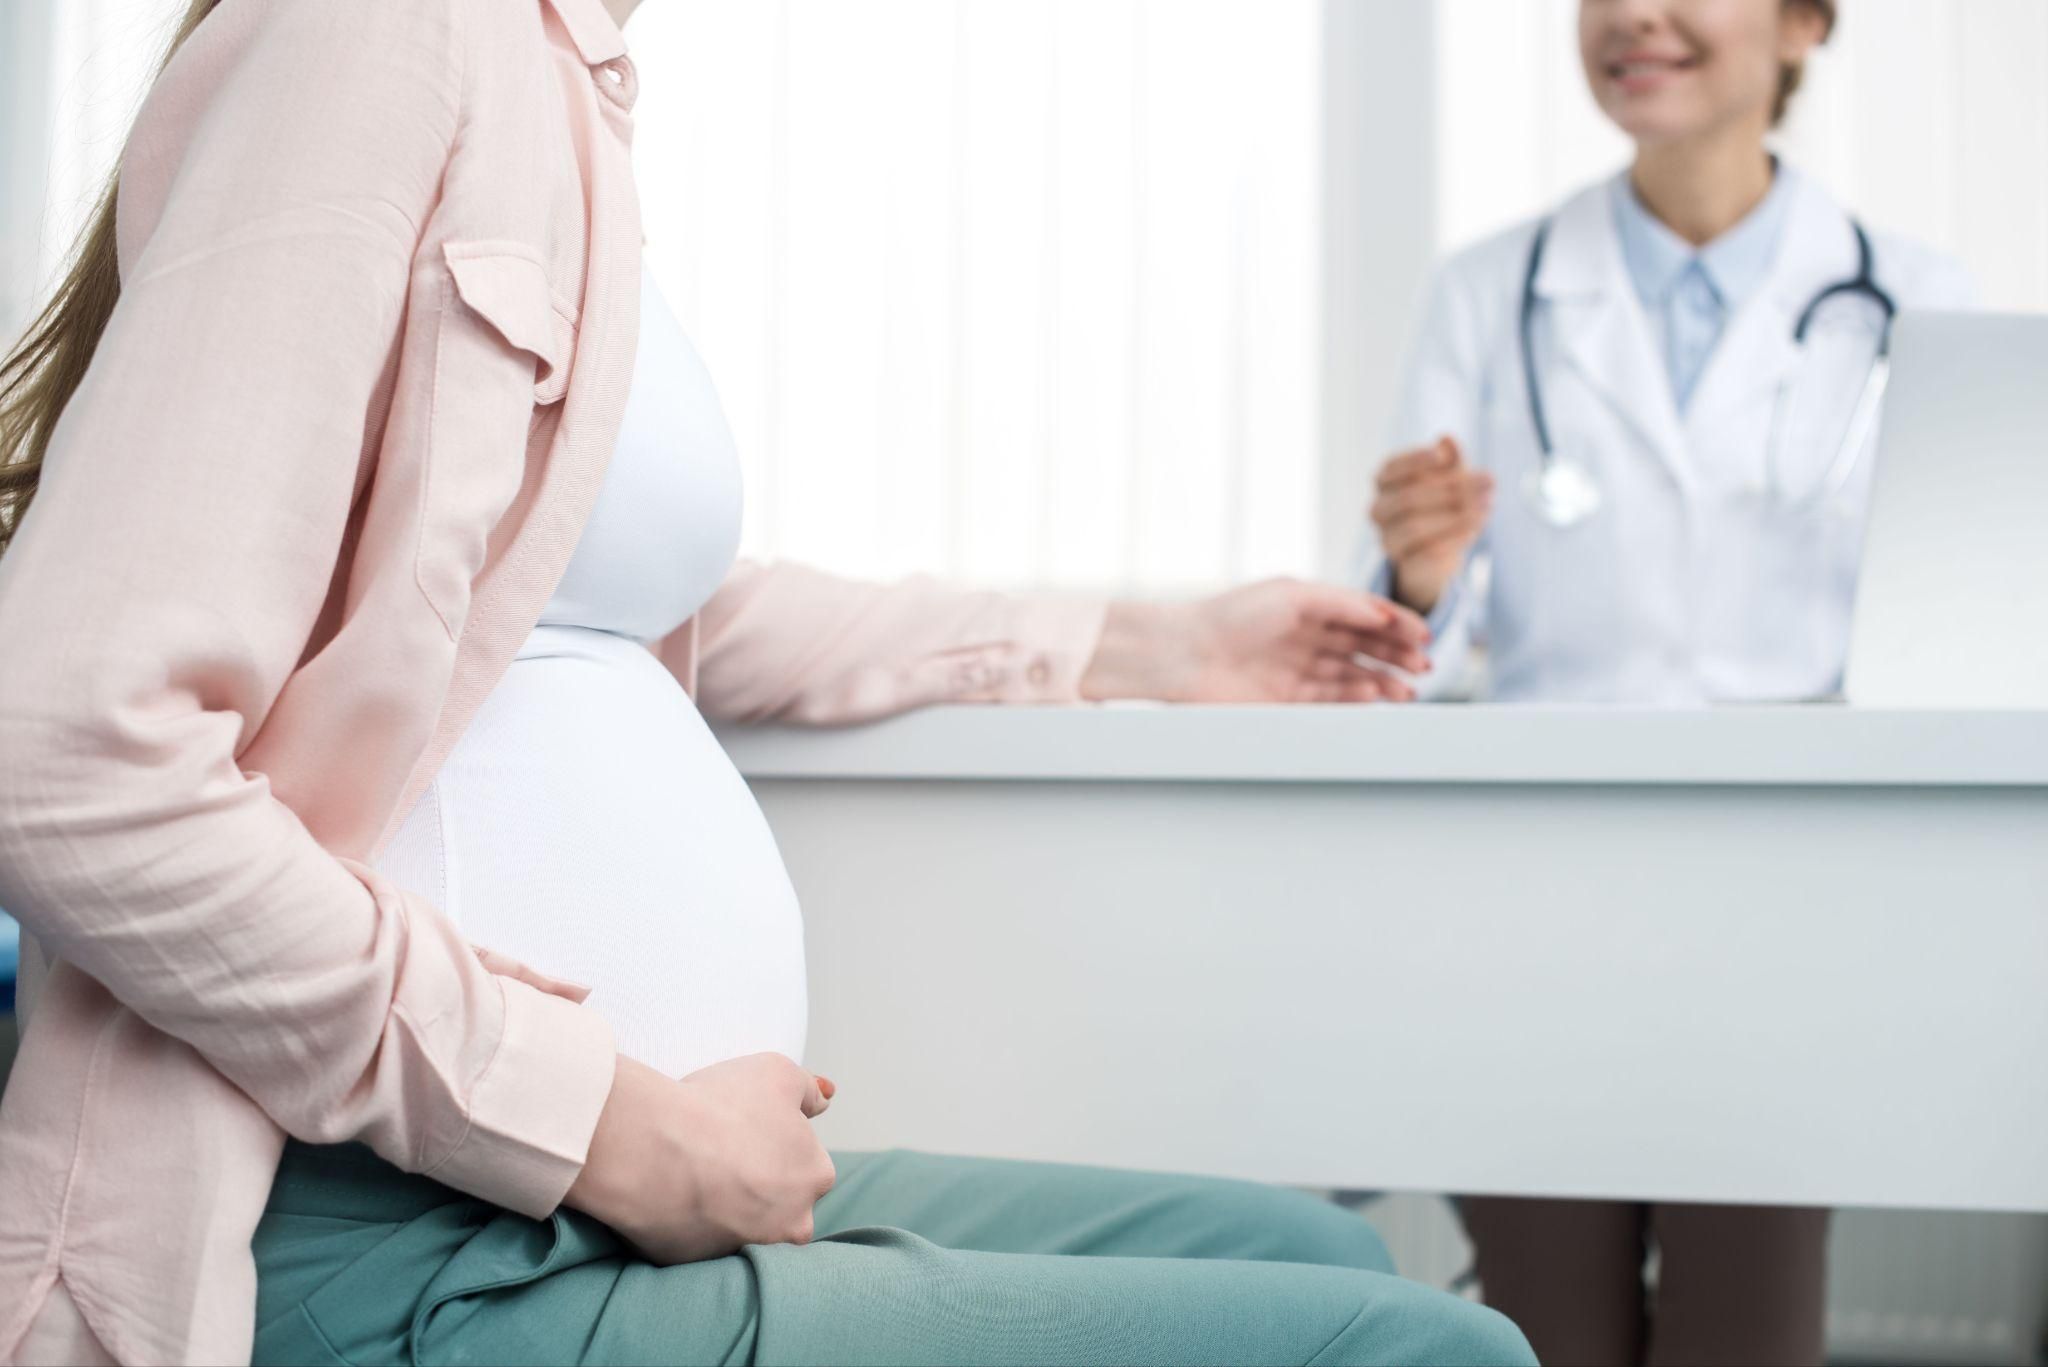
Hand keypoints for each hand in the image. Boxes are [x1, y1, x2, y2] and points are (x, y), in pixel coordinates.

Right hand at [565, 1053, 836, 1263]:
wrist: (652, 1149)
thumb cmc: (719, 1106)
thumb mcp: (777, 1072)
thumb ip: (808, 1087)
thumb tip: (824, 1098)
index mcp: (815, 1177)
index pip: (807, 1163)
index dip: (776, 1144)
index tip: (746, 1130)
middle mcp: (790, 1222)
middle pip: (782, 1205)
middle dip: (760, 1185)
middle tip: (722, 1153)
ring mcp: (746, 1248)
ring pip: (742, 1228)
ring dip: (726, 1208)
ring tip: (695, 1172)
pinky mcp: (699, 1263)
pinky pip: (699, 1242)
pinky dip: (690, 1223)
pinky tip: (673, 1194)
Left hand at [1079, 578, 1430, 703]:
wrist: (1184, 656)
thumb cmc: (1230, 618)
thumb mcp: (1291, 596)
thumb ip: (1340, 603)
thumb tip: (1382, 613)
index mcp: (1308, 607)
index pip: (1364, 615)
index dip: (1396, 625)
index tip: (1424, 636)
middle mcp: (1305, 638)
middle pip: (1363, 646)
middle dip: (1397, 655)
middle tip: (1424, 666)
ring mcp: (1297, 669)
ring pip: (1352, 675)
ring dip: (1382, 681)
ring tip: (1406, 690)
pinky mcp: (1286, 700)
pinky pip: (1330, 699)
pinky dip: (1355, 697)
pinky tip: (1374, 696)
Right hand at [1370, 435, 1492, 613]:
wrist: (1438, 552)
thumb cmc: (1442, 504)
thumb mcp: (1451, 477)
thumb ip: (1450, 459)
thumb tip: (1447, 438)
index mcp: (1385, 482)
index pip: (1392, 468)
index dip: (1414, 461)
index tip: (1440, 456)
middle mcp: (1380, 510)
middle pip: (1409, 498)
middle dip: (1452, 489)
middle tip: (1488, 482)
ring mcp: (1389, 540)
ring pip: (1415, 527)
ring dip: (1455, 516)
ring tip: (1485, 507)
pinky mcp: (1405, 565)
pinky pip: (1428, 552)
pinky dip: (1455, 538)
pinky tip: (1475, 528)